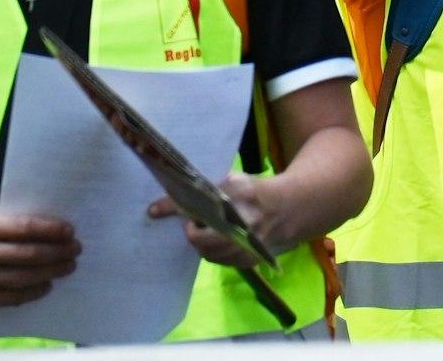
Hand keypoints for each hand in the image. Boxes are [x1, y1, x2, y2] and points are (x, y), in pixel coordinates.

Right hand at [0, 211, 78, 308]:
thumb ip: (5, 224)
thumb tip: (47, 228)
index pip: (25, 228)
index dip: (51, 230)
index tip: (70, 230)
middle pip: (29, 254)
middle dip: (58, 252)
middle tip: (76, 249)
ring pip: (24, 277)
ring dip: (52, 271)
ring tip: (67, 266)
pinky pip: (11, 297)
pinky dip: (33, 292)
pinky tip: (46, 284)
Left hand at [149, 172, 282, 270]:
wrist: (290, 211)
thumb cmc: (257, 193)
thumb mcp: (235, 181)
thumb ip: (208, 188)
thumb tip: (175, 196)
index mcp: (242, 197)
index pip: (201, 204)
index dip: (173, 207)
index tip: (153, 210)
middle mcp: (246, 225)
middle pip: (201, 240)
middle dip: (192, 232)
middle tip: (193, 223)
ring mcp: (248, 247)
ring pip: (208, 253)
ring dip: (201, 243)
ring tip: (207, 230)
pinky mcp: (249, 261)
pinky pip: (219, 260)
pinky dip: (213, 251)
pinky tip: (218, 239)